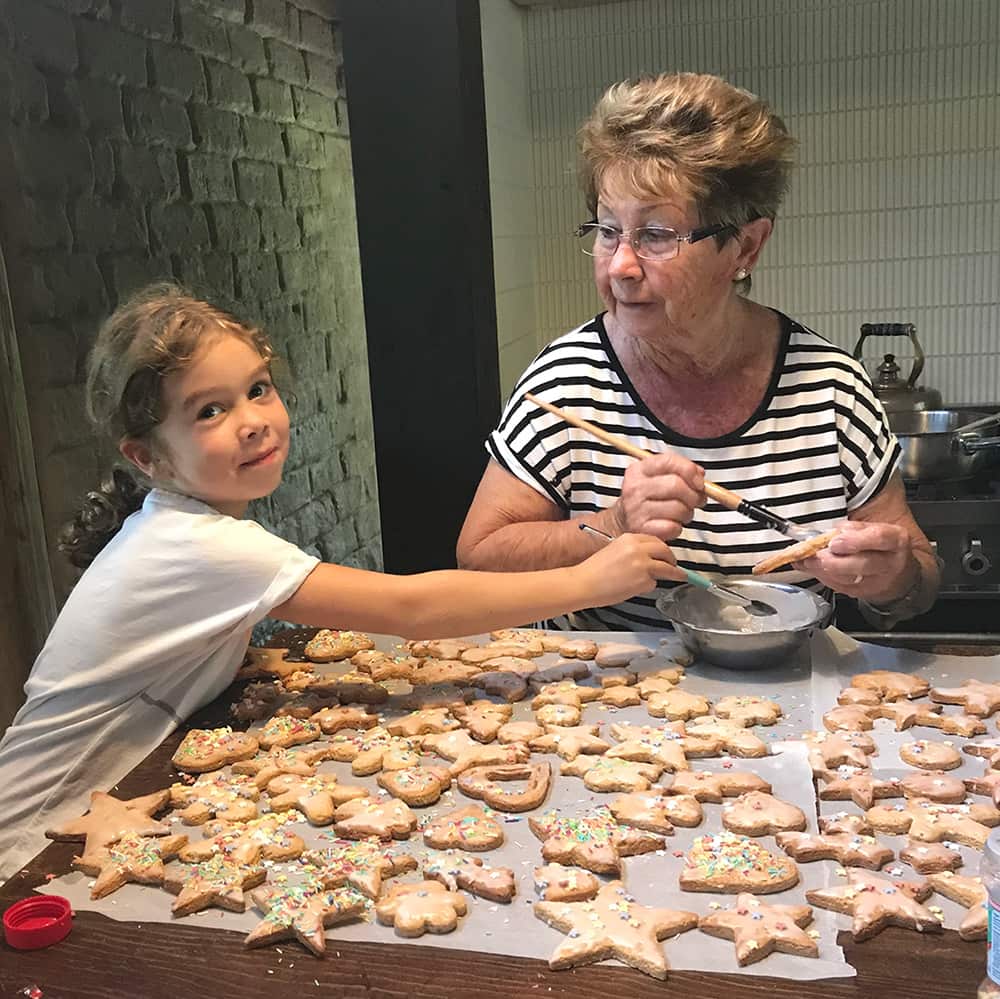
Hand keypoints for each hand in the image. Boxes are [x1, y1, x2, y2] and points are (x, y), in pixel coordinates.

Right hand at [578, 532, 684, 606]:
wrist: (583, 583)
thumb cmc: (593, 571)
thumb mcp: (614, 550)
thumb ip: (632, 551)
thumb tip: (649, 558)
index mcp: (629, 538)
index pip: (654, 540)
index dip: (662, 549)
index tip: (665, 553)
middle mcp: (637, 548)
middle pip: (665, 550)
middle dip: (672, 559)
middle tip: (675, 565)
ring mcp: (642, 564)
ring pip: (666, 567)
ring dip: (673, 573)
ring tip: (678, 576)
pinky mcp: (643, 579)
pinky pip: (654, 583)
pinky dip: (650, 586)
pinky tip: (637, 587)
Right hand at [608, 453, 705, 541]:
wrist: (623, 521)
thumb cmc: (645, 499)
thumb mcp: (656, 477)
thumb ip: (678, 471)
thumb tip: (699, 474)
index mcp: (638, 470)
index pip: (668, 461)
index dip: (689, 470)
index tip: (699, 481)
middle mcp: (635, 488)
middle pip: (676, 485)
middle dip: (694, 495)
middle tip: (696, 500)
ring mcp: (636, 510)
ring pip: (678, 508)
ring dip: (687, 513)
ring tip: (681, 513)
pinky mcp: (641, 529)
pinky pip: (672, 527)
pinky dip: (677, 528)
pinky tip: (671, 524)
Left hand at [795, 521, 918, 601]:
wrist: (898, 574)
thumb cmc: (882, 547)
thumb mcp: (873, 530)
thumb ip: (852, 529)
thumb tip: (827, 534)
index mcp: (894, 540)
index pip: (878, 538)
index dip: (855, 541)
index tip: (834, 542)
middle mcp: (890, 562)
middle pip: (863, 563)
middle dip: (835, 560)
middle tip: (818, 555)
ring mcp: (878, 581)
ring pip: (849, 579)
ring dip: (822, 569)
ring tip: (808, 560)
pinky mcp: (864, 593)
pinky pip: (841, 587)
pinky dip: (823, 577)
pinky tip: (812, 568)